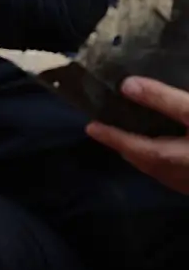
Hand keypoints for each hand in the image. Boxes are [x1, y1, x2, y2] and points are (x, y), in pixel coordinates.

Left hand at [87, 76, 188, 194]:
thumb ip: (163, 100)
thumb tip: (126, 85)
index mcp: (162, 157)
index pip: (126, 145)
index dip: (108, 135)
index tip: (90, 126)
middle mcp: (169, 175)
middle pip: (138, 158)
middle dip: (123, 143)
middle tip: (110, 126)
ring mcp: (183, 183)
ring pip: (154, 167)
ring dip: (141, 151)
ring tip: (134, 133)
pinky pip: (170, 169)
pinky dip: (159, 155)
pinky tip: (168, 144)